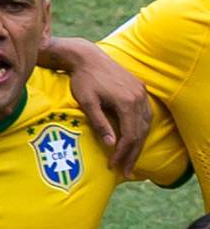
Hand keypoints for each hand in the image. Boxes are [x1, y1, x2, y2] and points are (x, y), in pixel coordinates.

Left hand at [50, 38, 150, 176]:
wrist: (87, 57)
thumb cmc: (83, 80)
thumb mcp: (87, 103)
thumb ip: (100, 124)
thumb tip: (111, 145)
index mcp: (127, 102)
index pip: (130, 135)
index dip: (123, 153)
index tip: (114, 166)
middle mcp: (139, 97)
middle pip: (140, 132)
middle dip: (132, 153)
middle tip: (125, 171)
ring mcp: (141, 92)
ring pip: (145, 124)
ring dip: (138, 143)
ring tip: (129, 160)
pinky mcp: (139, 88)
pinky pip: (145, 114)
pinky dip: (140, 129)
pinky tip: (134, 139)